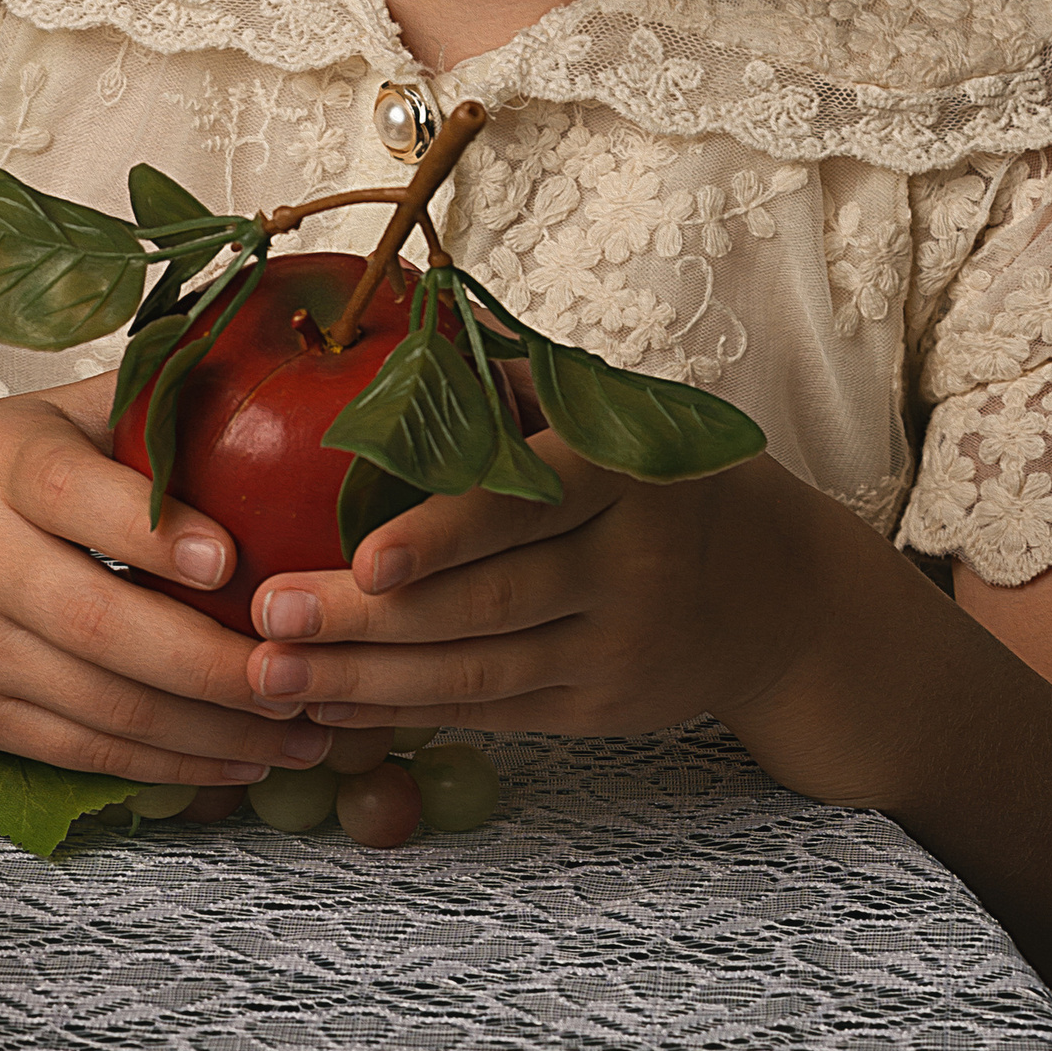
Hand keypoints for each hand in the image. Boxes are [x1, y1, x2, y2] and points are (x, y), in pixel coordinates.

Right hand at [0, 375, 334, 786]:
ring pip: (102, 706)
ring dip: (213, 732)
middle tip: (303, 671)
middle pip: (100, 624)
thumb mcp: (45, 413)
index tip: (227, 557)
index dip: (151, 529)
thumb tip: (262, 363)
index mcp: (4, 471)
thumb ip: (142, 399)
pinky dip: (170, 768)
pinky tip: (240, 763)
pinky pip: (83, 753)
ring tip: (301, 730)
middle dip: (213, 663)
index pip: (75, 497)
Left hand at [239, 440, 825, 736]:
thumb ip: (520, 386)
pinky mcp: (599, 711)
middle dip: (367, 619)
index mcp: (627, 478)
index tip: (366, 554)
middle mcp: (628, 570)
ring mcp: (616, 651)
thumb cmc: (672, 482)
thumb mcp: (626, 417)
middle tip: (267, 616)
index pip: (528, 507)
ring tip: (270, 674)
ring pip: (478, 675)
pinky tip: (330, 705)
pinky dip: (404, 712)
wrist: (784, 596)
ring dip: (365, 680)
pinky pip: (489, 716)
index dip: (446, 535)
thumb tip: (400, 334)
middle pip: (485, 604)